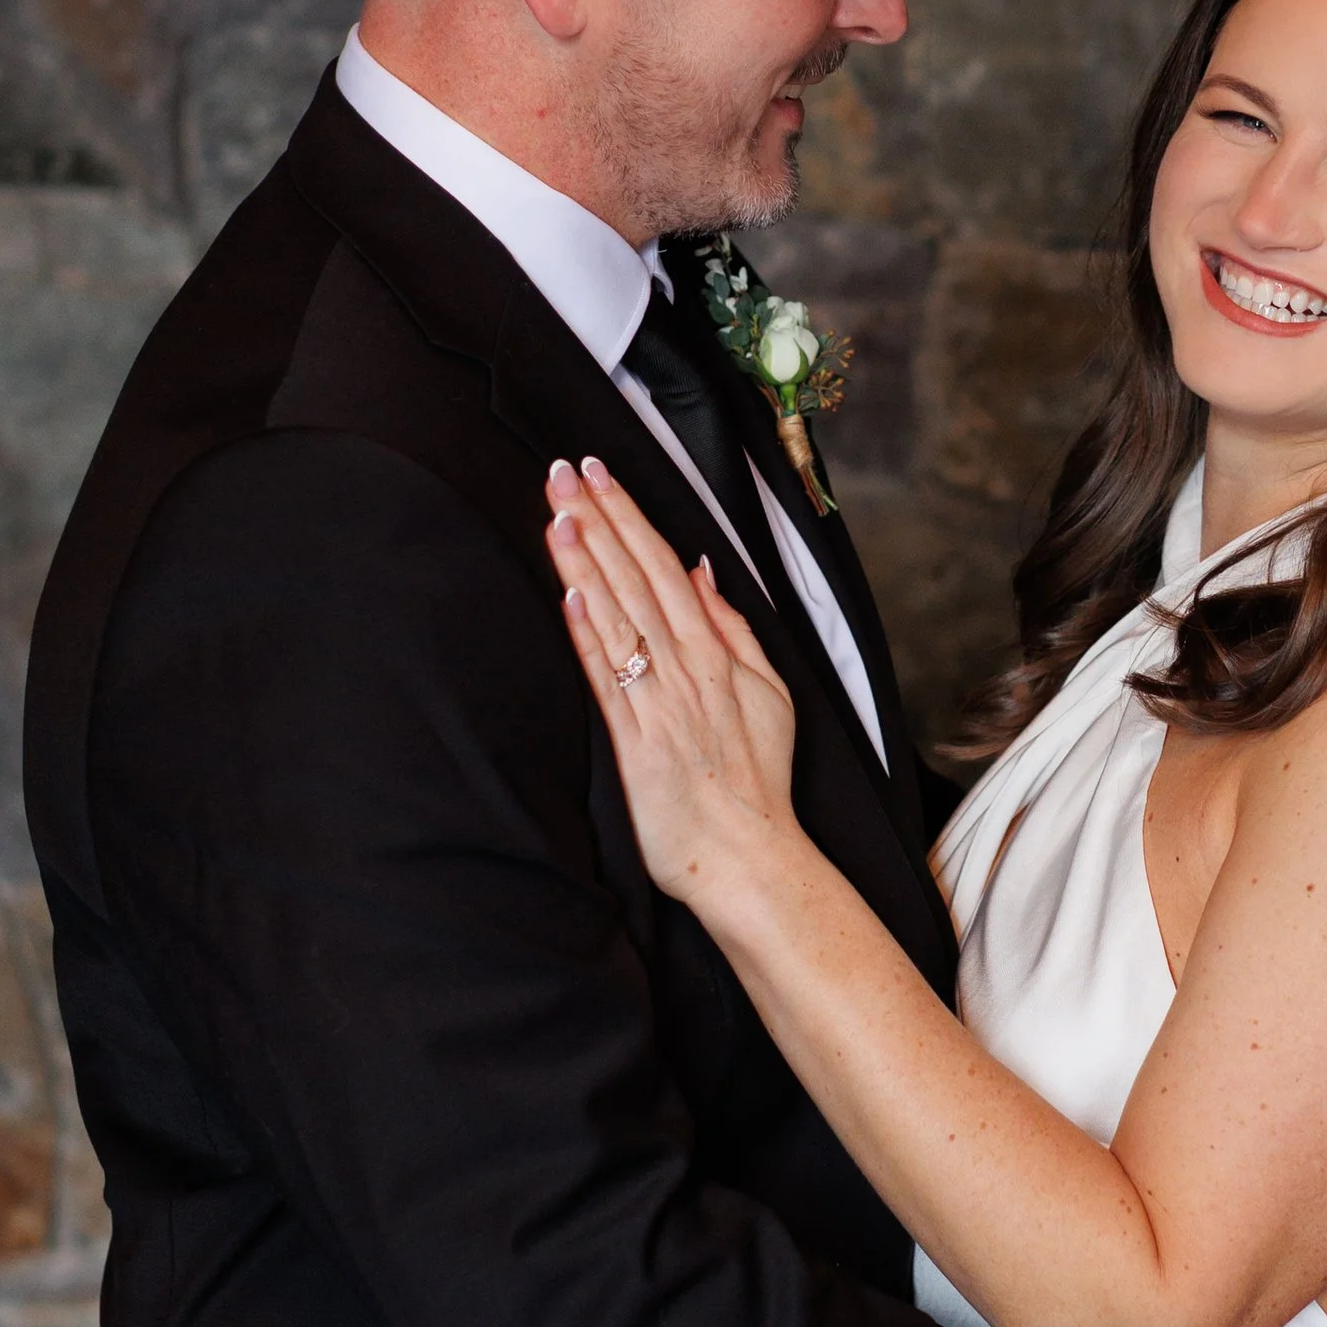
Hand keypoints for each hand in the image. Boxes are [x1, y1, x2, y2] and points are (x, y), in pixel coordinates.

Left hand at [548, 458, 799, 906]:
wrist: (751, 855)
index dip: (629, 516)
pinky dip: (589, 635)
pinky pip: (608, 680)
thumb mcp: (768, 692)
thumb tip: (703, 572)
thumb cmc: (757, 779)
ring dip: (586, 562)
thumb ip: (733, 629)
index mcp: (716, 653)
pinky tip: (570, 594)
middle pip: (636, 580)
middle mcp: (687, 669)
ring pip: (618, 618)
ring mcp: (659, 704)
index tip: (598, 473)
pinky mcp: (634, 745)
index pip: (664, 566)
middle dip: (599, 520)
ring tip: (558, 511)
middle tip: (562, 470)